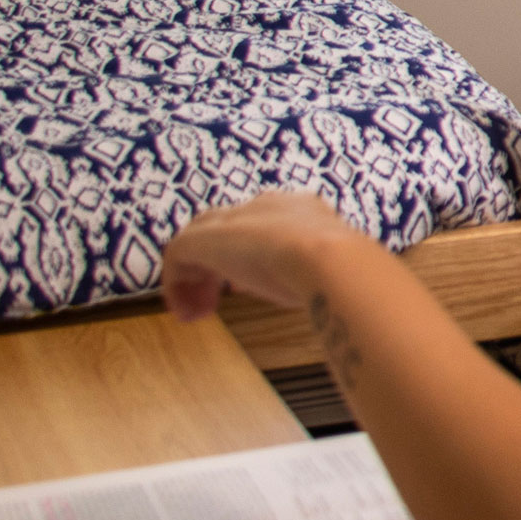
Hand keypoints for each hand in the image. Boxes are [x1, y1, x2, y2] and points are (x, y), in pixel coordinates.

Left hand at [161, 191, 367, 319]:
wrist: (330, 259)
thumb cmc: (345, 270)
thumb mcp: (337, 272)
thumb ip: (327, 277)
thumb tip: (337, 303)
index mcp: (300, 210)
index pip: (261, 224)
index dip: (251, 254)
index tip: (245, 287)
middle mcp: (264, 207)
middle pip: (224, 227)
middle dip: (217, 266)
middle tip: (215, 302)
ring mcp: (234, 220)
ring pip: (198, 240)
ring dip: (195, 278)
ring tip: (197, 312)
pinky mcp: (205, 238)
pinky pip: (176, 254)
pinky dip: (175, 284)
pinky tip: (185, 312)